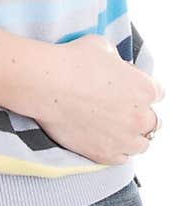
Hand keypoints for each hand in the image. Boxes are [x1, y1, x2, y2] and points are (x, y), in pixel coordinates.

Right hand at [36, 34, 162, 164]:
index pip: (158, 93)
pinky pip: (122, 159)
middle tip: (120, 109)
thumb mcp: (102, 46)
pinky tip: (103, 138)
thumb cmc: (71, 60)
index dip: (141, 90)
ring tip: (113, 127)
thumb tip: (116, 68)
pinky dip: (115, 150)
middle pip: (153, 121)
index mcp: (144, 88)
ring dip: (131, 136)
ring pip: (141, 144)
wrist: (45, 84)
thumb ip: (118, 61)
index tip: (128, 89)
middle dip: (139, 114)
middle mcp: (140, 117)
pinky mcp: (106, 155)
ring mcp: (124, 139)